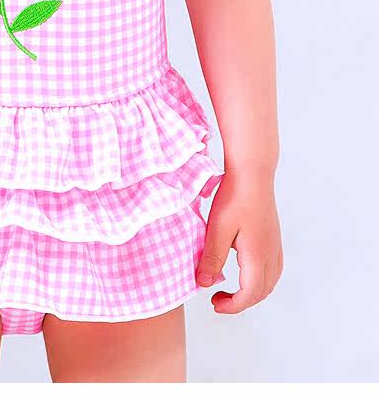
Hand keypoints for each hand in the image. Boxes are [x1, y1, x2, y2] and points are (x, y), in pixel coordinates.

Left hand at [195, 167, 283, 312]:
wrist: (252, 171)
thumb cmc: (234, 196)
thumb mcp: (217, 229)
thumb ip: (211, 259)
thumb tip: (203, 284)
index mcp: (257, 255)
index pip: (249, 294)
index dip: (232, 306)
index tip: (214, 303)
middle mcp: (271, 253)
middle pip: (262, 292)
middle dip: (241, 302)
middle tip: (218, 299)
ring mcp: (275, 245)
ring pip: (270, 282)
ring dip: (252, 292)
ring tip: (231, 290)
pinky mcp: (274, 237)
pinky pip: (273, 269)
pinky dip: (261, 279)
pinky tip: (246, 271)